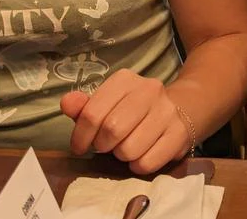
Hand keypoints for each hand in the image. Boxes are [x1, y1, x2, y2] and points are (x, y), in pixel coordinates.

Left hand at [60, 68, 189, 174]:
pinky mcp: (179, 133)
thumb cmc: (132, 110)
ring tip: (126, 147)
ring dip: (121, 156)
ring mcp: (167, 111)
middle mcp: (148, 90)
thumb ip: (84, 107)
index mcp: (124, 80)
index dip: (81, 136)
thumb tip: (67, 103)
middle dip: (102, 146)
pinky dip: (138, 166)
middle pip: (111, 131)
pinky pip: (148, 163)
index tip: (80, 146)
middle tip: (106, 146)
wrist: (178, 110)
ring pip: (129, 150)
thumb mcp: (106, 103)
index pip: (92, 113)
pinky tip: (141, 155)